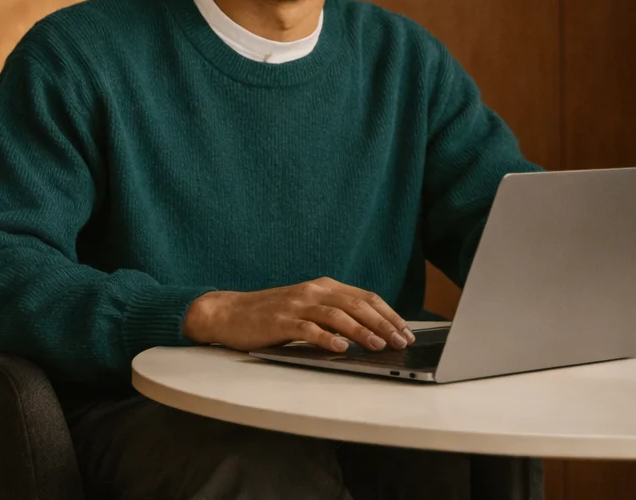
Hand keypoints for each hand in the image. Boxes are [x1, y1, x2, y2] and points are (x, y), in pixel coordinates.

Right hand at [180, 277, 414, 352]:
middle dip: (383, 323)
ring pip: (337, 316)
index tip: (406, 330)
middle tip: (401, 341)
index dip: (389, 313)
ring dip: (361, 331)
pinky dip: (327, 339)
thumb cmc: (271, 314)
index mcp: (322, 286)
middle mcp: (312, 292)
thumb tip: (372, 332)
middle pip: (356, 305)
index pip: (365, 297)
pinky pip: (308, 329)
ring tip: (379, 346)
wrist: (229, 312)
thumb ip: (334, 314)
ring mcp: (296, 305)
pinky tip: (341, 349)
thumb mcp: (306, 308)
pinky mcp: (281, 321)